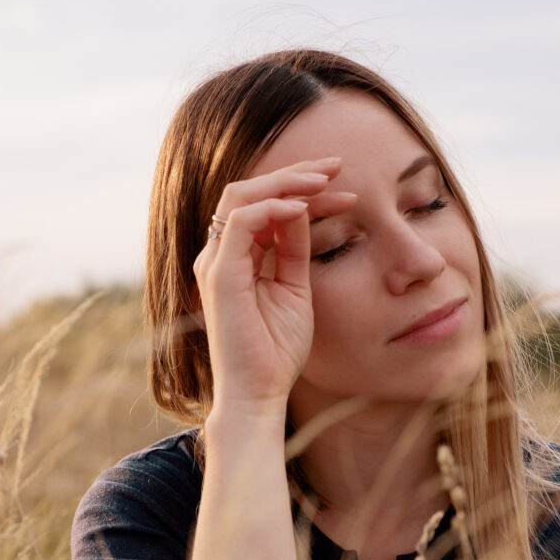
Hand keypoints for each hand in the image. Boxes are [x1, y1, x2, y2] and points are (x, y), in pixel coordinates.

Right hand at [192, 157, 357, 413]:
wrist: (259, 394)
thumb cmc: (277, 351)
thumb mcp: (295, 289)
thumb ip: (294, 250)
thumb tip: (304, 209)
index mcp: (236, 257)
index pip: (263, 204)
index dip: (301, 188)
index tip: (344, 186)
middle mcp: (220, 254)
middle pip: (249, 190)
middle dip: (295, 172)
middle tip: (337, 165)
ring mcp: (216, 262)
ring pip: (242, 196)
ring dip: (287, 181)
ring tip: (325, 180)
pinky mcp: (220, 275)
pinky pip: (242, 222)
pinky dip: (274, 208)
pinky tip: (305, 207)